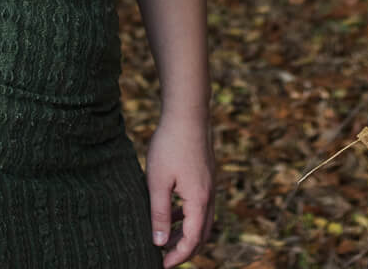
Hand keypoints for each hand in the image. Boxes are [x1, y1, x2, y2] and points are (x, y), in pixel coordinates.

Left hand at [146, 112, 212, 266]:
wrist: (188, 113)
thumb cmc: (170, 145)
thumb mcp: (157, 181)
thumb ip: (159, 214)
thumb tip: (158, 243)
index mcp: (199, 201)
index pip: (192, 241)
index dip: (177, 257)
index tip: (161, 265)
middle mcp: (209, 196)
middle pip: (201, 235)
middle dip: (184, 250)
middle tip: (164, 258)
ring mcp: (210, 186)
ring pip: (201, 221)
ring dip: (186, 234)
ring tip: (165, 240)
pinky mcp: (206, 176)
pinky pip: (200, 206)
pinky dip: (187, 217)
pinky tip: (171, 213)